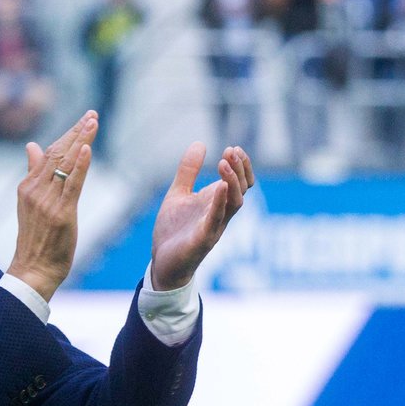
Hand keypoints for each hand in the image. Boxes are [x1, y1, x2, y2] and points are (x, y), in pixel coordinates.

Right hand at [7, 111, 98, 300]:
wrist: (32, 270)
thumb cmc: (35, 240)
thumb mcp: (30, 203)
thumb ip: (34, 173)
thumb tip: (32, 146)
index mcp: (27, 186)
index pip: (48, 154)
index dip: (66, 135)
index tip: (82, 120)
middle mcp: (35, 190)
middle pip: (57, 153)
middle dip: (76, 132)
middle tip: (92, 114)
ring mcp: (47, 201)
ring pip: (65, 164)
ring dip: (81, 141)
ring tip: (93, 122)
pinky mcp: (61, 213)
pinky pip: (72, 185)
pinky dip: (80, 165)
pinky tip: (87, 149)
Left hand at [151, 143, 254, 290]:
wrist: (162, 262)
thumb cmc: (174, 229)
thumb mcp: (179, 193)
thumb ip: (189, 171)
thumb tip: (200, 143)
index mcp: (217, 202)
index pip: (240, 182)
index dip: (241, 165)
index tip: (233, 147)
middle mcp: (221, 214)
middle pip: (242, 190)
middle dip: (239, 169)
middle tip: (231, 150)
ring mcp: (214, 227)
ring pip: (235, 204)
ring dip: (232, 182)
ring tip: (224, 163)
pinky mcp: (203, 240)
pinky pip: (216, 221)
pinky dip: (220, 204)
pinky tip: (220, 188)